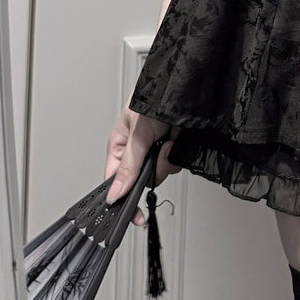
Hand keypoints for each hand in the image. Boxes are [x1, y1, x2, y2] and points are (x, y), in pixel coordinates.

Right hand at [104, 107, 181, 226]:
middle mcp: (138, 151)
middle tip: (159, 150)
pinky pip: (176, 163)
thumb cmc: (154, 95)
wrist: (185, 83)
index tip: (133, 216)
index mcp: (120, 146)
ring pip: (162, 173)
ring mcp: (157, 150)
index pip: (116, 182)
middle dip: (155, 168)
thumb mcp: (137, 132)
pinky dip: (179, 152)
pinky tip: (178, 137)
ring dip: (168, 157)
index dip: (124, 200)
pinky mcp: (175, 147)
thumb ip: (128, 164)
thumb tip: (114, 194)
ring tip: (170, 136)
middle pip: (143, 180)